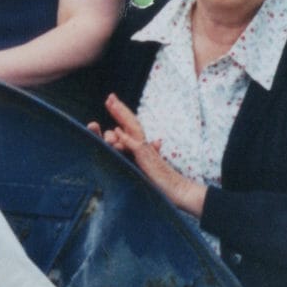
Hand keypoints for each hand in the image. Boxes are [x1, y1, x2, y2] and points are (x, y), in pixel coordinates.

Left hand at [92, 94, 206, 216]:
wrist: (176, 189)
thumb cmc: (161, 180)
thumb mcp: (147, 164)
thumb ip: (143, 153)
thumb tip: (153, 141)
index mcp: (143, 145)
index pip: (131, 125)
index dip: (121, 113)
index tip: (112, 102)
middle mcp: (145, 144)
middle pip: (131, 122)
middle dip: (120, 109)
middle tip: (110, 97)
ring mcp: (146, 150)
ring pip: (132, 129)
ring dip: (121, 116)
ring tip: (111, 104)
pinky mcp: (146, 159)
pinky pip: (135, 147)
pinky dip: (126, 138)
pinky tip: (117, 130)